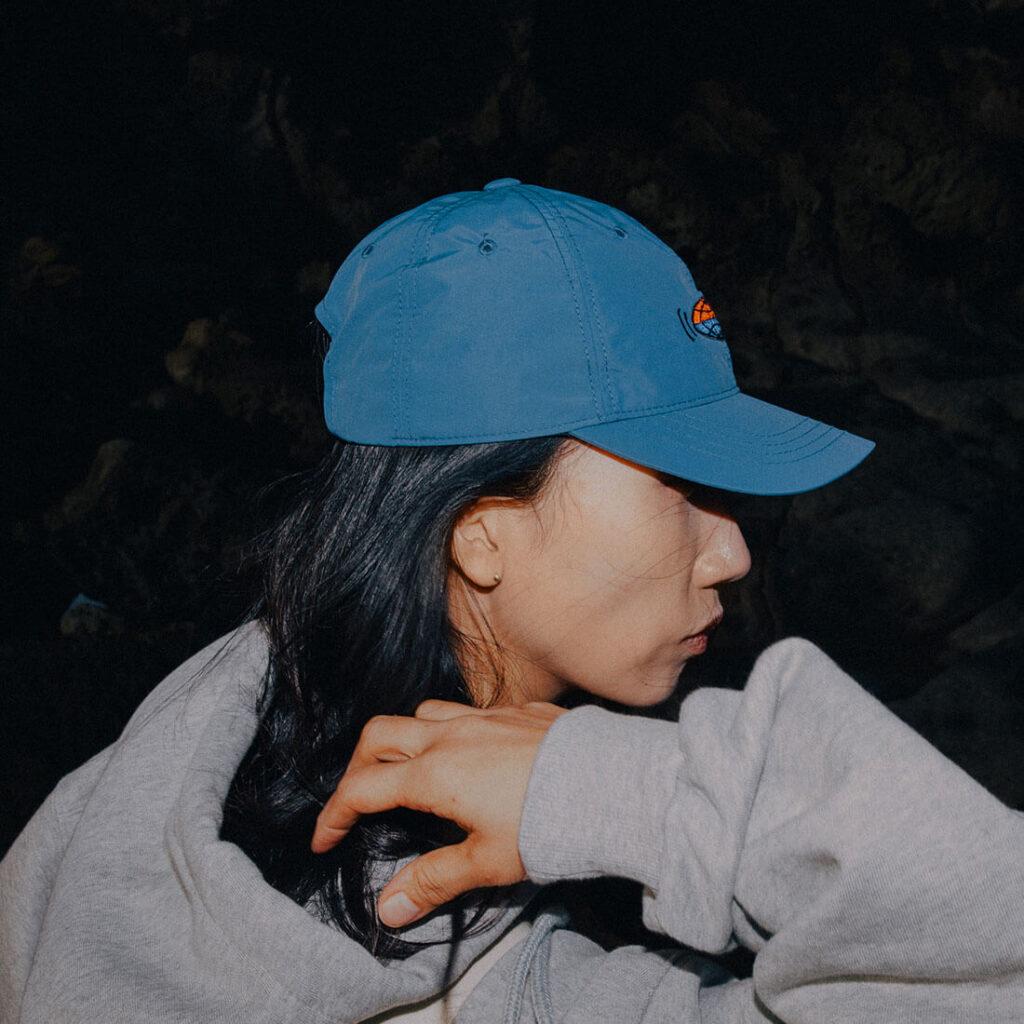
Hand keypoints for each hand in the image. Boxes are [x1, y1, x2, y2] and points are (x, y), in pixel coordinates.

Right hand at [311, 699, 565, 927]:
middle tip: (359, 798)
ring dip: (404, 737)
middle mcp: (451, 735)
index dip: (335, 814)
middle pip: (379, 735)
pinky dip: (451, 728)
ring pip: (422, 713)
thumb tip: (388, 908)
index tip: (325, 838)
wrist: (610, 784)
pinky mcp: (516, 709)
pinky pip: (468, 709)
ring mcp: (484, 716)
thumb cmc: (548, 824)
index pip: (363, 789)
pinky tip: (469, 752)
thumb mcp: (487, 862)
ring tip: (409, 769)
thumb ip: (433, 880)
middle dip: (358, 765)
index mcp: (434, 773)